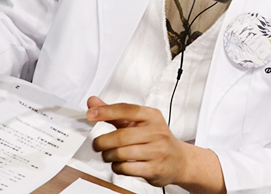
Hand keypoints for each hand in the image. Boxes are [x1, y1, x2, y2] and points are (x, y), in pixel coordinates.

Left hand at [87, 97, 225, 193]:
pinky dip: (117, 167)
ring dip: (108, 156)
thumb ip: (114, 113)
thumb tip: (93, 102)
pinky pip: (126, 168)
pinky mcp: (155, 168)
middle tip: (98, 144)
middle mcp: (156, 131)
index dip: (106, 111)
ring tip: (109, 155)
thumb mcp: (139, 122)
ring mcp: (157, 150)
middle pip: (120, 136)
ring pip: (121, 153)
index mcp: (151, 115)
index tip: (91, 114)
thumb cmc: (156, 138)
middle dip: (103, 142)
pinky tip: (119, 164)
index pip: (126, 110)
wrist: (179, 160)